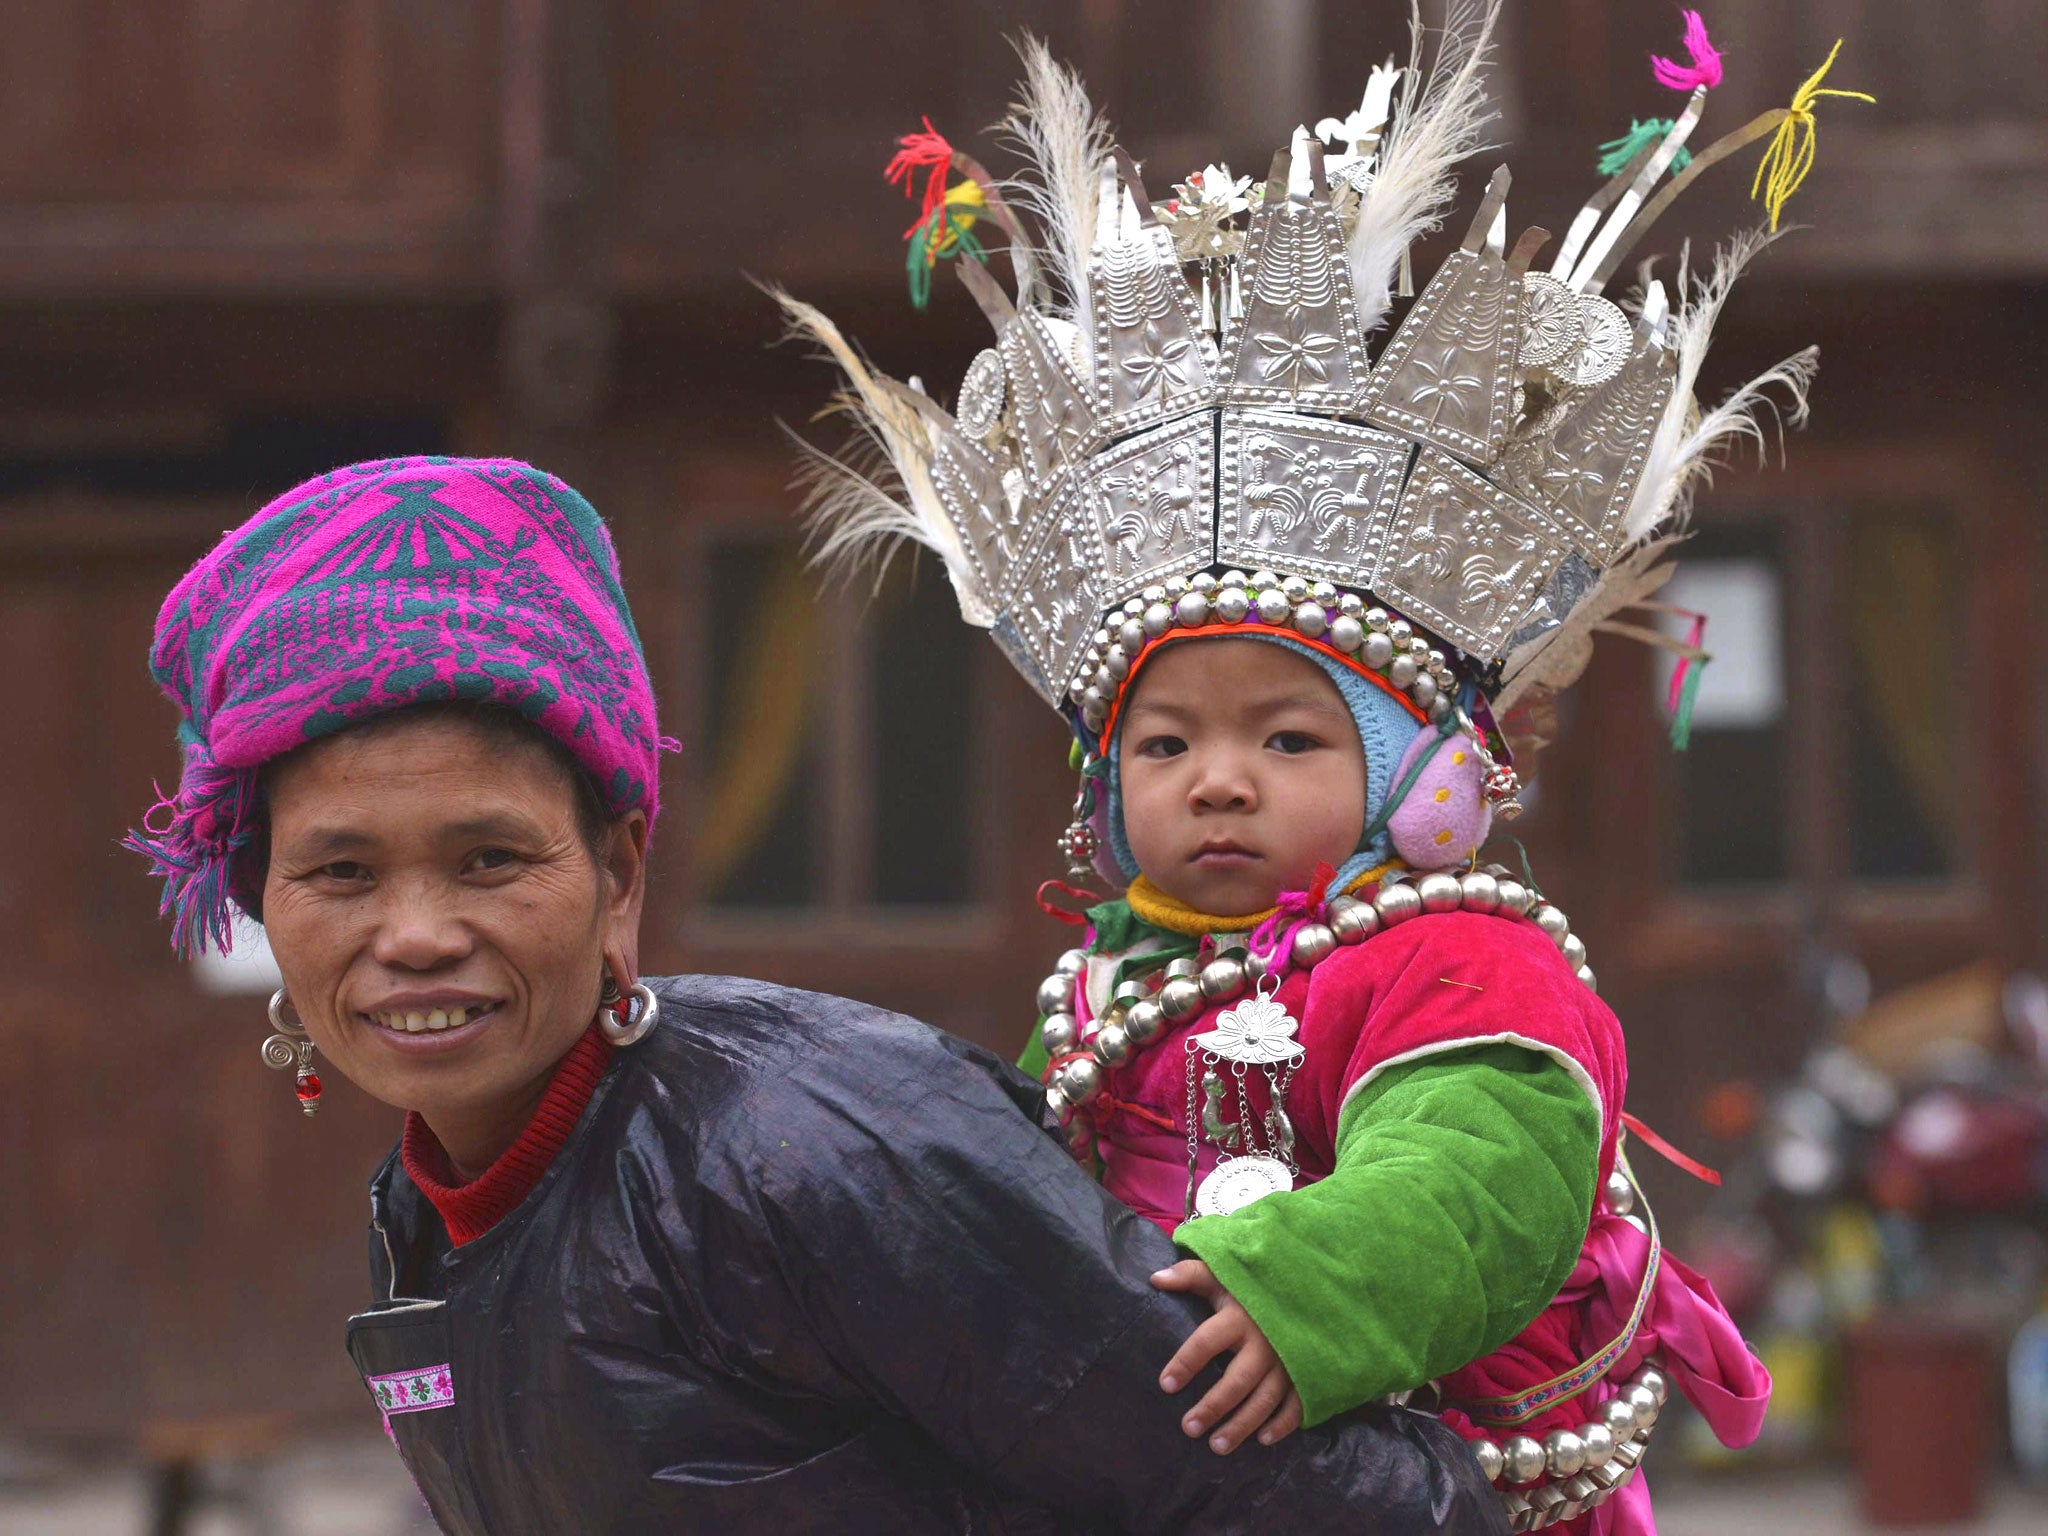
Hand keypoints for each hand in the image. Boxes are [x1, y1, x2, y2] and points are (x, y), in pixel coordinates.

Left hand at [1151, 1258, 1303, 1453]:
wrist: (1305, 1286)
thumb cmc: (1253, 1286)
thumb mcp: (1223, 1275)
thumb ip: (1190, 1275)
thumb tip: (1154, 1279)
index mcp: (1239, 1317)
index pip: (1206, 1341)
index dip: (1185, 1362)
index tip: (1166, 1385)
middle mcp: (1264, 1342)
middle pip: (1237, 1380)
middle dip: (1213, 1406)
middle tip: (1189, 1428)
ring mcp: (1287, 1361)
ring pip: (1264, 1399)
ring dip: (1242, 1425)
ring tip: (1217, 1445)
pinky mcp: (1305, 1372)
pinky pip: (1297, 1403)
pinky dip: (1283, 1424)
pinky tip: (1263, 1440)